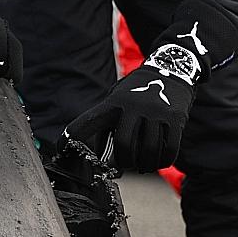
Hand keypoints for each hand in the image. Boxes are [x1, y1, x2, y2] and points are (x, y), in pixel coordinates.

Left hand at [66, 0, 237, 170]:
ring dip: (144, 165)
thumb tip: (105, 161)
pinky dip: (162, 161)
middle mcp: (135, 106)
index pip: (90, 120)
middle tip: (126, 165)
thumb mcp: (118, 99)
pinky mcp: (175, 120)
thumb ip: (107, 126)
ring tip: (143, 165)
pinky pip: (169, 150)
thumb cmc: (137, 92)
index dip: (74, 135)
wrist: (171, 71)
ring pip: (148, 151)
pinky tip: (158, 160)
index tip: (62, 147)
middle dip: (124, 161)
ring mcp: (156, 113)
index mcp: (115, 102)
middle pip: (124, 144)